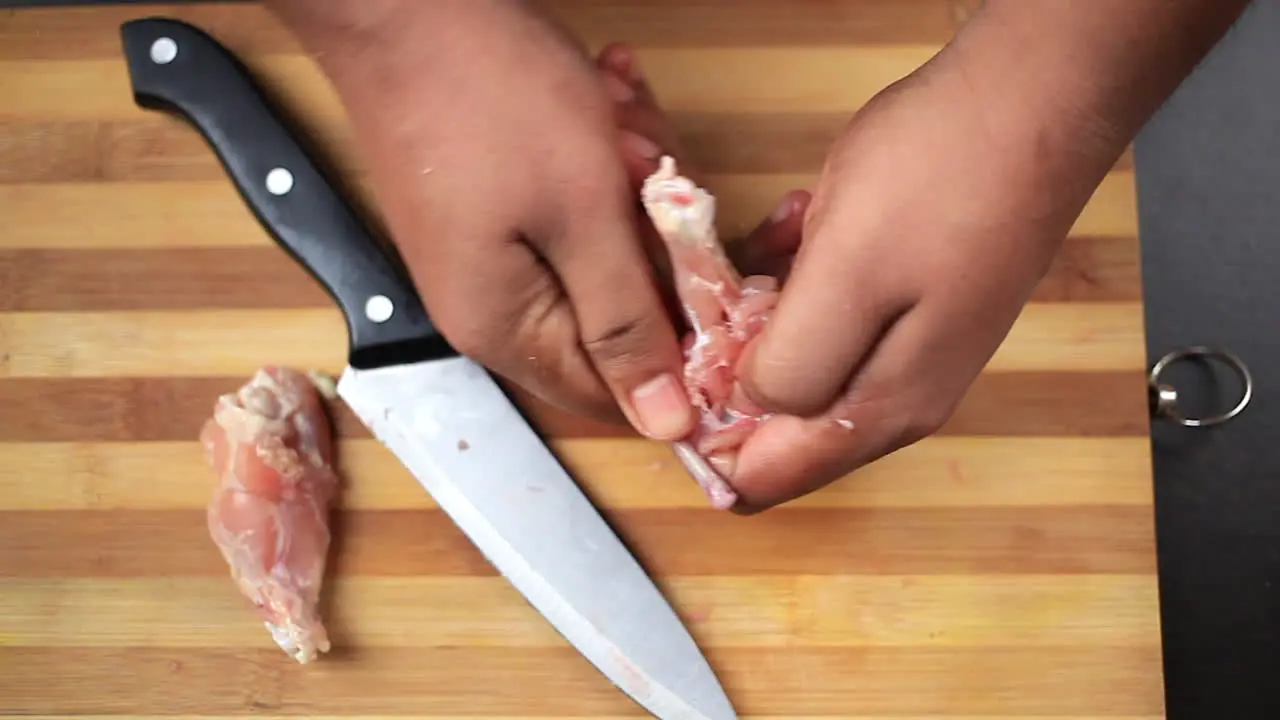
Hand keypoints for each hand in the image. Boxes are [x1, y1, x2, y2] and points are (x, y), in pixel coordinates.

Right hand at [265, 0, 695, 440]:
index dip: (686, 357)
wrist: (402, 5)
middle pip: (620, 318)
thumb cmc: (489, 97)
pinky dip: (606, 164)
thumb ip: (627, 324)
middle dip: (656, 243)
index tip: (728, 293)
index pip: (618, 398)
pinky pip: (581, 213)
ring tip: (617, 120)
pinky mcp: (499, 211)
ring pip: (610, 255)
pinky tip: (605, 105)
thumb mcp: (581, 215)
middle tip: (649, 166)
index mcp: (508, 330)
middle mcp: (494, 309)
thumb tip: (664, 422)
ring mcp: (494, 257)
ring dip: (634, 189)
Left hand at [730, 34, 1131, 509]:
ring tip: (784, 236)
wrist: (1036, 99)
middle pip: (775, 420)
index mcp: (879, 411)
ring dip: (765, 306)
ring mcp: (906, 350)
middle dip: (731, 358)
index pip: (762, 479)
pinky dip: (800, 276)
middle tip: (732, 282)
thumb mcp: (846, 278)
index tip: (681, 361)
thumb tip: (750, 405)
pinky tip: (807, 220)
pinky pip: (824, 314)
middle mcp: (895, 399)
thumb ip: (793, 365)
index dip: (702, 436)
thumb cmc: (938, 183)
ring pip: (794, 358)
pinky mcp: (907, 302)